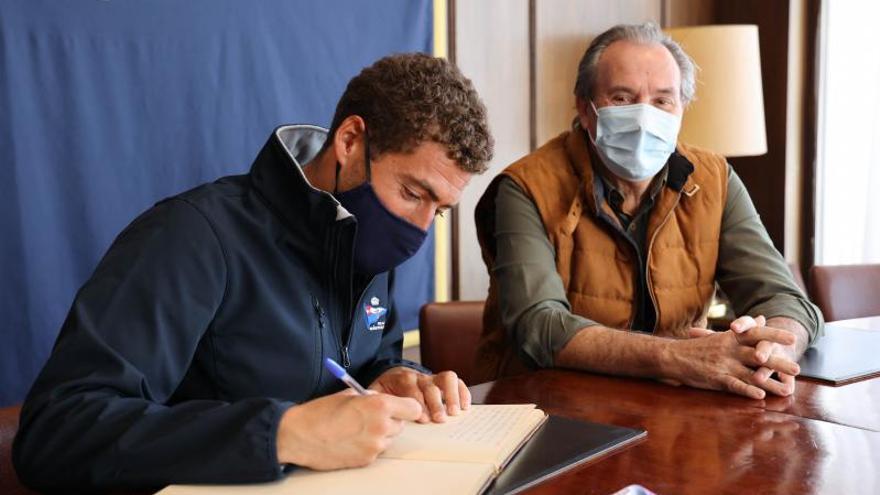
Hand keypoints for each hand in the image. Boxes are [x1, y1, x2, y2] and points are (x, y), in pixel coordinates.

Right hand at [276, 389, 421, 469]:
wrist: (300, 435)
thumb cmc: (321, 412)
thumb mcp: (349, 394)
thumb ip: (371, 397)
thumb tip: (381, 399)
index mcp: (379, 405)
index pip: (413, 408)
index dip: (406, 407)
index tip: (399, 407)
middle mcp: (381, 427)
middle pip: (402, 424)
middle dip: (391, 420)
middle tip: (370, 416)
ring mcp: (375, 446)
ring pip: (389, 439)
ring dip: (380, 434)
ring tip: (356, 428)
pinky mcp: (366, 460)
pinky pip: (376, 451)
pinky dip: (368, 445)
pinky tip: (350, 439)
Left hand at [369, 367, 470, 422]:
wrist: (391, 374)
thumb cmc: (385, 388)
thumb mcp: (375, 391)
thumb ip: (375, 398)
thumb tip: (372, 404)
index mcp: (402, 378)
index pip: (411, 388)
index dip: (418, 402)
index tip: (423, 418)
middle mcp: (420, 377)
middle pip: (431, 386)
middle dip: (436, 403)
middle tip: (439, 419)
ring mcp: (432, 378)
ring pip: (447, 378)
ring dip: (452, 395)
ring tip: (454, 412)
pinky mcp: (442, 381)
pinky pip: (456, 382)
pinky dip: (463, 392)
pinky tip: (465, 406)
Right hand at [666, 319, 797, 399]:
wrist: (673, 356)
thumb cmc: (699, 347)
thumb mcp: (723, 335)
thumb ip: (745, 329)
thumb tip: (762, 318)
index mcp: (732, 337)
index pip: (756, 333)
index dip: (774, 335)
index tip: (792, 339)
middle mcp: (730, 349)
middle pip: (758, 355)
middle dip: (778, 363)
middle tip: (798, 369)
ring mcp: (723, 364)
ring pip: (751, 373)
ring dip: (770, 382)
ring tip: (787, 389)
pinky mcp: (716, 378)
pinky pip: (734, 385)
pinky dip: (747, 390)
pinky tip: (760, 395)